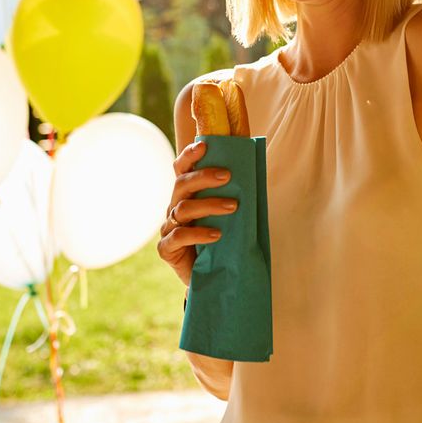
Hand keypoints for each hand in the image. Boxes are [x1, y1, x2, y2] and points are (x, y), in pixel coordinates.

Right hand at [158, 140, 236, 287]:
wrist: (211, 276)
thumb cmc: (221, 241)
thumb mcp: (227, 217)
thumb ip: (232, 195)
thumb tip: (254, 170)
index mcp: (187, 195)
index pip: (181, 169)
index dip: (189, 156)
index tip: (204, 146)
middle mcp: (174, 208)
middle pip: (181, 185)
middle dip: (203, 177)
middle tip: (227, 176)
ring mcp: (168, 228)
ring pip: (183, 209)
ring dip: (209, 205)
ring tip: (233, 207)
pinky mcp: (167, 249)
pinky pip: (179, 237)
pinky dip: (198, 234)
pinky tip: (216, 235)